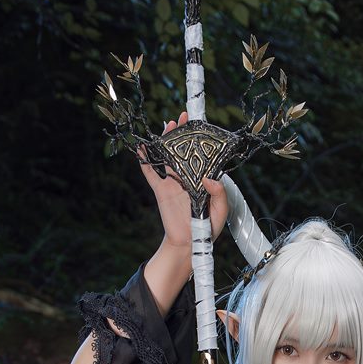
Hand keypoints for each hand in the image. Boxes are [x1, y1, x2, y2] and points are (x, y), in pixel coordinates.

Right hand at [139, 110, 227, 247]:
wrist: (189, 245)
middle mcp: (187, 178)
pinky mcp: (161, 191)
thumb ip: (219, 194)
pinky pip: (151, 173)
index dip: (199, 141)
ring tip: (167, 126)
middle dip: (182, 135)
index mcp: (201, 181)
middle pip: (183, 152)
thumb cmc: (208, 229)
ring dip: (166, 142)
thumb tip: (209, 178)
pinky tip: (142, 148)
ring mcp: (172, 183)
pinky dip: (145, 161)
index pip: (201, 157)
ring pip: (167, 157)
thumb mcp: (220, 211)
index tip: (199, 126)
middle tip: (182, 119)